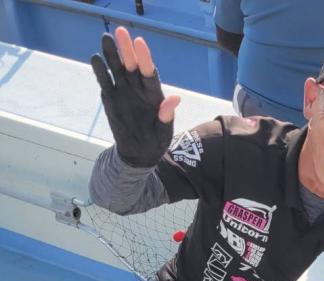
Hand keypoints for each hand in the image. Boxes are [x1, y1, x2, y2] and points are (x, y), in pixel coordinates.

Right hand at [91, 26, 180, 167]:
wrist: (139, 153)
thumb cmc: (156, 142)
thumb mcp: (164, 132)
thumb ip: (166, 117)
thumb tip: (175, 99)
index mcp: (153, 95)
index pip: (149, 73)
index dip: (144, 58)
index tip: (139, 42)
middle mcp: (138, 89)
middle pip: (132, 65)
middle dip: (126, 49)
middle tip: (120, 31)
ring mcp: (123, 92)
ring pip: (117, 69)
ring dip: (111, 54)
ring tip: (106, 38)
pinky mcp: (111, 98)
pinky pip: (105, 82)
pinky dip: (100, 71)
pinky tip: (95, 58)